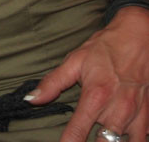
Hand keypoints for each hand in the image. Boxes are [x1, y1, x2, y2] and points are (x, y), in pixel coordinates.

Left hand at [28, 6, 148, 140]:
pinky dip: (132, 140)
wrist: (140, 36)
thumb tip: (31, 99)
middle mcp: (118, 109)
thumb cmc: (106, 48)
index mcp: (96, 96)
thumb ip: (53, 83)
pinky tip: (121, 138)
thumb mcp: (75, 61)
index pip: (78, 131)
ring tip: (103, 140)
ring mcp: (137, 114)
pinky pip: (143, 138)